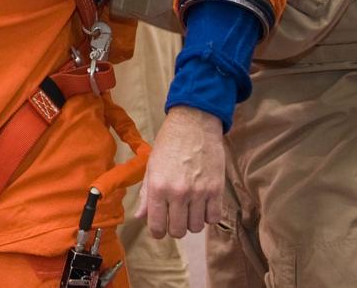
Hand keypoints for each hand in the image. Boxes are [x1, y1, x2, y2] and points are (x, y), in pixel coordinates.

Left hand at [136, 106, 224, 238]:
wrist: (194, 124)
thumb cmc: (169, 143)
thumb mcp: (151, 166)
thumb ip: (146, 194)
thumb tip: (140, 217)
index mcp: (158, 187)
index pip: (157, 226)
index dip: (157, 232)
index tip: (160, 229)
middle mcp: (178, 193)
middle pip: (178, 231)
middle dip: (175, 228)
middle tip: (175, 217)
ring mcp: (199, 192)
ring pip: (196, 227)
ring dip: (192, 222)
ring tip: (189, 208)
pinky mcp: (217, 189)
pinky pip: (214, 218)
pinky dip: (208, 216)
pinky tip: (203, 205)